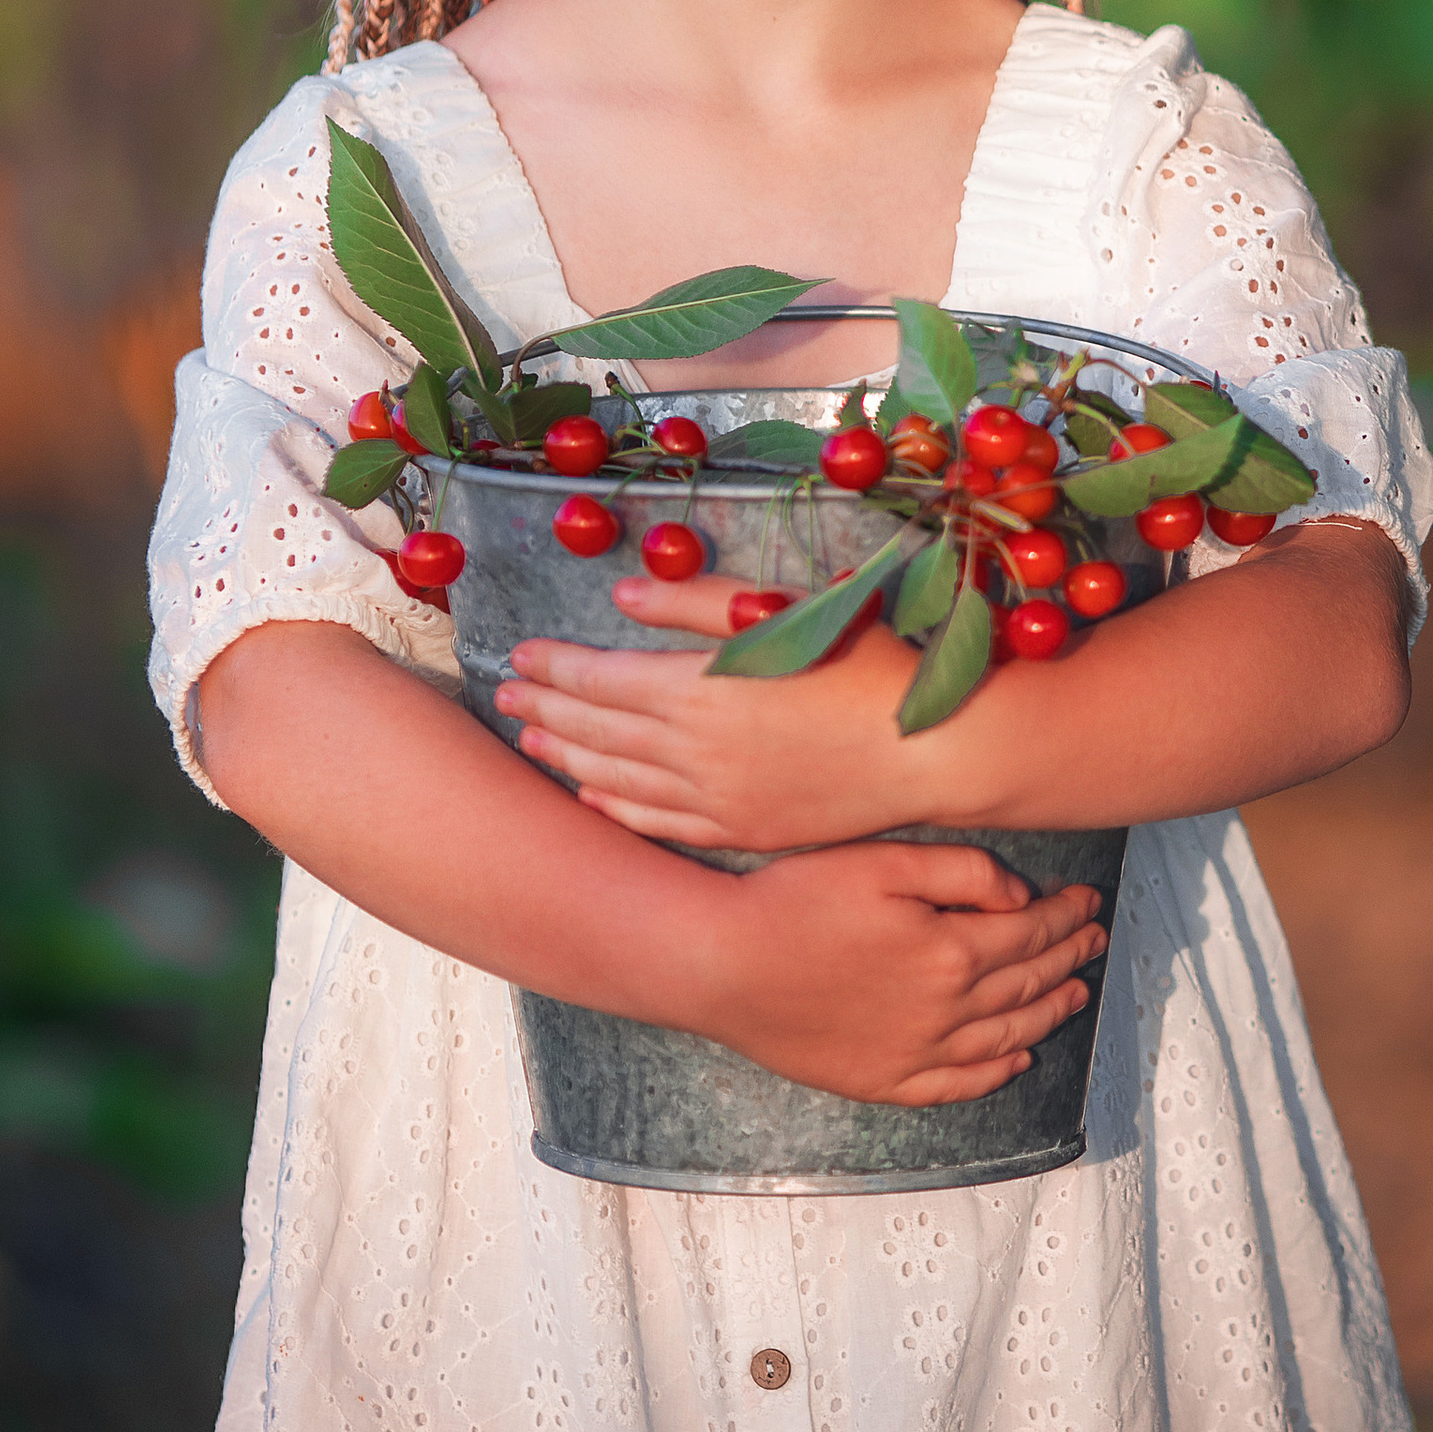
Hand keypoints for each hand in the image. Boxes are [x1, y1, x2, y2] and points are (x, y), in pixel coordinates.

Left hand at [498, 566, 953, 849]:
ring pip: (617, 779)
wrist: (927, 748)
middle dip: (546, 707)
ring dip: (568, 756)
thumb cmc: (863, 663)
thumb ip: (697, 602)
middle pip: (597, 729)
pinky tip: (592, 796)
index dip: (556, 664)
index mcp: (701, 690)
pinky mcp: (740, 831)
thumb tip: (621, 600)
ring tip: (531, 739)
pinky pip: (657, 823)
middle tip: (505, 694)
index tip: (521, 652)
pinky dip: (615, 807)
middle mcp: (694, 752)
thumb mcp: (782, 608)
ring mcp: (714, 801)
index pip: (602, 677)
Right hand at [696, 838, 1106, 1106]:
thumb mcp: (885, 860)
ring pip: (1005, 1037)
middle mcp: (944, 1012)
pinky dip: (996, 1072)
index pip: (1031, 932)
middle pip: (1027, 985)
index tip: (1091, 899)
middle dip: (1069, 958)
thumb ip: (963, 873)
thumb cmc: (798, 899)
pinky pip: (958, 1085)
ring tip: (1076, 994)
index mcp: (951, 952)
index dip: (1067, 914)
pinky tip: (1017, 1059)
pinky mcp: (882, 1081)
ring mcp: (914, 1054)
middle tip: (1097, 940)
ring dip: (1048, 1013)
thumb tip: (1021, 895)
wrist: (724, 965)